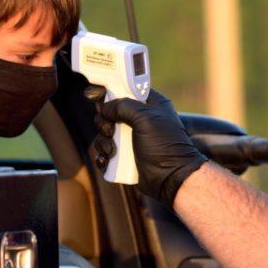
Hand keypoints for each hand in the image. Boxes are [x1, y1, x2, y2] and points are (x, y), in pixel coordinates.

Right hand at [91, 87, 207, 207]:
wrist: (171, 178)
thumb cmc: (165, 146)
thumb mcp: (145, 118)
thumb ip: (123, 106)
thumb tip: (105, 108)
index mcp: (149, 104)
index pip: (125, 89)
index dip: (109, 91)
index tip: (96, 95)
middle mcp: (139, 119)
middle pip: (109, 112)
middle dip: (104, 122)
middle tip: (111, 130)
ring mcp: (132, 138)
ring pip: (104, 133)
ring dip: (103, 142)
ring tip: (114, 151)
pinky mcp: (125, 156)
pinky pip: (105, 152)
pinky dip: (103, 156)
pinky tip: (109, 159)